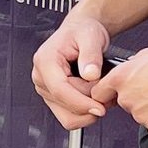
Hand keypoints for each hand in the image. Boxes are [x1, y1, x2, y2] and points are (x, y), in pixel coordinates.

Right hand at [32, 10, 112, 128]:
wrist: (81, 31)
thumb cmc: (83, 31)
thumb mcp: (91, 37)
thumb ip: (91, 55)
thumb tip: (90, 75)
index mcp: (45, 61)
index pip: (59, 90)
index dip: (80, 103)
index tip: (100, 108)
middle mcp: (41, 77)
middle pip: (64, 105)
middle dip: (88, 104)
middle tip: (107, 93)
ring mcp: (46, 89)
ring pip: (66, 116)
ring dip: (87, 110)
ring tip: (102, 95)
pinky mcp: (53, 97)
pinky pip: (69, 116)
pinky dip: (85, 111)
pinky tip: (95, 98)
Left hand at [90, 38, 147, 140]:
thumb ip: (138, 62)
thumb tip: (133, 66)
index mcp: (124, 77)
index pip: (100, 92)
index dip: (109, 94)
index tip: (114, 97)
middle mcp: (129, 98)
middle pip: (127, 105)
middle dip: (141, 100)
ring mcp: (143, 117)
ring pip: (145, 118)